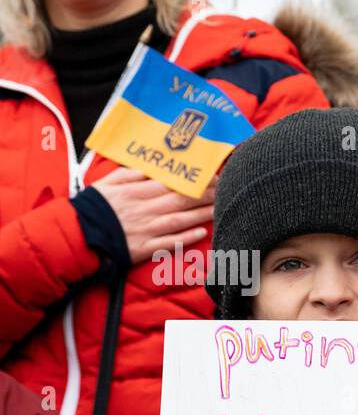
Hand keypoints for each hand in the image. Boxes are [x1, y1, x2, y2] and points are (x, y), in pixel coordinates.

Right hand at [92, 168, 214, 264]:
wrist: (77, 234)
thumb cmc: (93, 207)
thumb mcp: (108, 183)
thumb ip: (130, 174)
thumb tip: (153, 166)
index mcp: (135, 192)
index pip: (170, 184)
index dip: (192, 180)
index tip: (211, 176)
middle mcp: (144, 210)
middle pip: (179, 200)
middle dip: (204, 195)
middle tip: (223, 190)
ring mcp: (145, 230)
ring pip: (179, 220)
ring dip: (201, 214)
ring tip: (220, 208)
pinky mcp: (144, 248)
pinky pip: (168, 243)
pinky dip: (185, 238)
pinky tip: (202, 233)